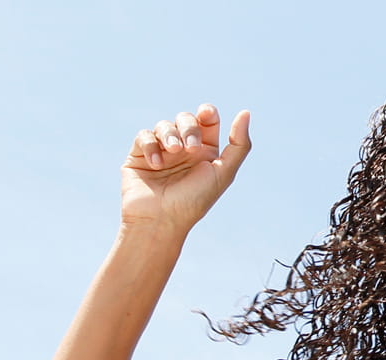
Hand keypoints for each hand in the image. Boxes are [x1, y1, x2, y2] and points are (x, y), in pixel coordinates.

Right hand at [120, 104, 251, 232]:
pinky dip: (150, 145)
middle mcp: (182, 149)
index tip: (206, 114)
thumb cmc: (194, 201)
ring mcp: (160, 151)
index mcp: (204, 152)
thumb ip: (239, 145)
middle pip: (186, 118)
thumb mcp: (223, 173)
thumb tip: (245, 112)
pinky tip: (156, 164)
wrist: (161, 221)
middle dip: (189, 128)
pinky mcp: (139, 156)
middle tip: (191, 149)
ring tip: (173, 152)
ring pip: (164, 125)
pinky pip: (144, 136)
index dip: (207, 112)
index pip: (207, 120)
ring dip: (170, 135)